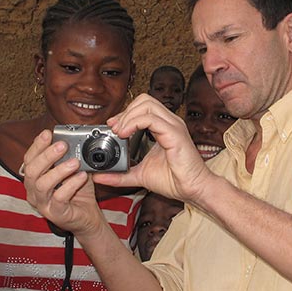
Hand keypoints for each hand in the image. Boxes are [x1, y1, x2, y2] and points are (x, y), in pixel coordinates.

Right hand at [20, 130, 107, 237]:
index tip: (48, 134)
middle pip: (31, 171)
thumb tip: (70, 138)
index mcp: (34, 178)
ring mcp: (43, 203)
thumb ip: (68, 156)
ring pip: (42, 184)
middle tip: (62, 145)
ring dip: (59, 170)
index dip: (37, 145)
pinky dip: (71, 185)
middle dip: (46, 156)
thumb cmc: (77, 192)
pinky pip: (59, 197)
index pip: (29, 159)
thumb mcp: (72, 170)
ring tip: (74, 162)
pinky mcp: (55, 213)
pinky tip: (82, 177)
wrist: (87, 215)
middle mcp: (33, 191)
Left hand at [97, 94, 213, 202]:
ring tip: (118, 132)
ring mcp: (174, 126)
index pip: (142, 107)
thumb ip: (120, 175)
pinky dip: (135, 123)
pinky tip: (125, 134)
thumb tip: (99, 176)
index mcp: (164, 127)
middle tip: (114, 128)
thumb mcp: (139, 175)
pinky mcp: (175, 134)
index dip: (125, 113)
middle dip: (125, 111)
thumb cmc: (174, 180)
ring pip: (147, 105)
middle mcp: (170, 122)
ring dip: (128, 116)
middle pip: (144, 100)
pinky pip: (152, 119)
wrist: (193, 190)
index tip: (112, 127)